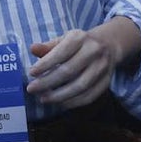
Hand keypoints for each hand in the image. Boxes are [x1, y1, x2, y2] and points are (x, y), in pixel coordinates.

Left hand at [26, 20, 140, 107]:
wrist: (108, 45)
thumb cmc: (79, 44)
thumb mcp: (64, 39)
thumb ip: (48, 46)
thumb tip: (32, 49)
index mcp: (80, 38)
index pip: (61, 53)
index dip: (45, 64)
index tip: (31, 73)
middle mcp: (93, 51)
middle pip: (69, 71)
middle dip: (47, 82)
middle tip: (32, 89)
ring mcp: (102, 67)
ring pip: (80, 86)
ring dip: (59, 96)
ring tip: (43, 99)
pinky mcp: (106, 82)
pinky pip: (89, 96)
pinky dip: (73, 102)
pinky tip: (59, 103)